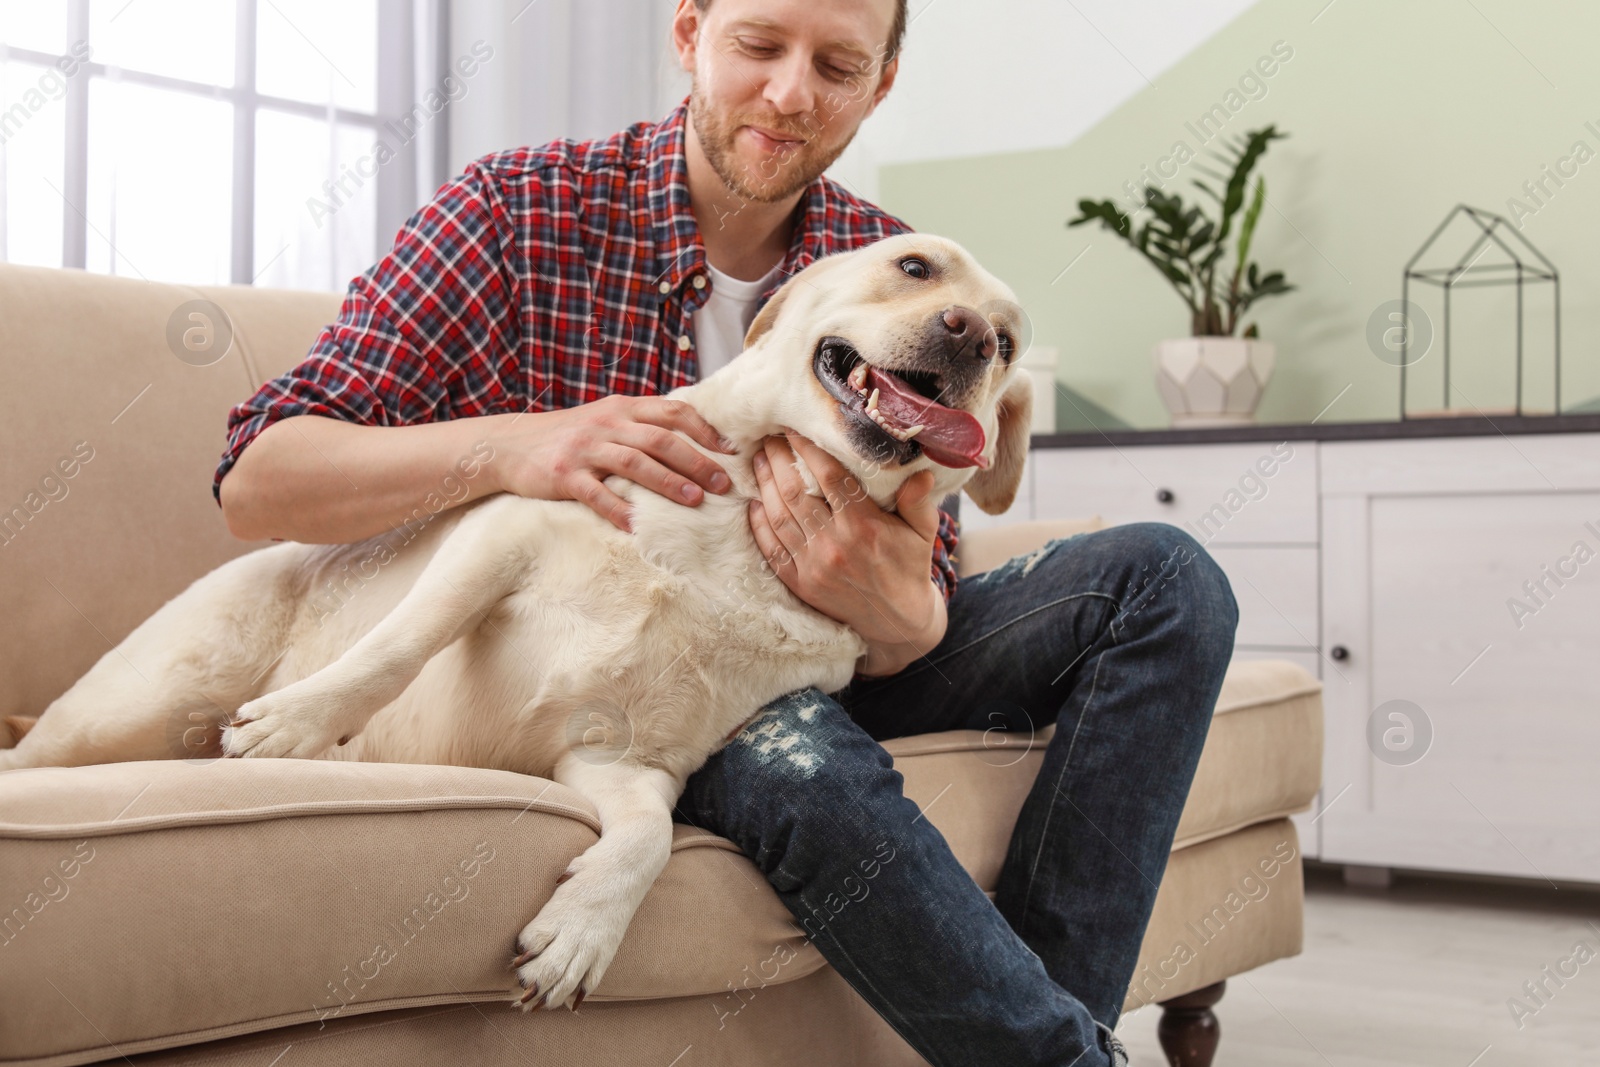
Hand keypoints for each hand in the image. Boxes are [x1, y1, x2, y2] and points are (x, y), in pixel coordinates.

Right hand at [492, 395, 738, 531]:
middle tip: (723, 484)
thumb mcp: (606, 418)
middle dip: (697, 461)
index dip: (705, 430)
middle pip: (660, 439)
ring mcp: (585, 449)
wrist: (510, 445)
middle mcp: (607, 424)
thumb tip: (691, 440)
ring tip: (695, 500)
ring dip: (669, 482)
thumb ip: (641, 425)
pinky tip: (638, 526)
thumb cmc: (569, 436)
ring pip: (635, 463)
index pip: (672, 412)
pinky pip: (596, 494)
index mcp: (623, 408)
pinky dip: (619, 511)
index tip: (731, 451)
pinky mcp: (564, 475)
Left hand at [746, 429, 944, 657]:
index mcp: (864, 526)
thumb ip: (918, 501)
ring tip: (758, 461)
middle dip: (777, 460)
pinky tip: (754, 502)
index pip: (829, 476)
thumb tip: (922, 472)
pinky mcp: (800, 583)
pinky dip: (759, 523)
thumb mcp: (923, 532)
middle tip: (768, 437)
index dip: (808, 448)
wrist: (897, 621)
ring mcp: (813, 566)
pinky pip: (771, 548)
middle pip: (795, 491)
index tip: (795, 429)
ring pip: (778, 516)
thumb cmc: (909, 566)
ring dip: (763, 485)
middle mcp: (834, 544)